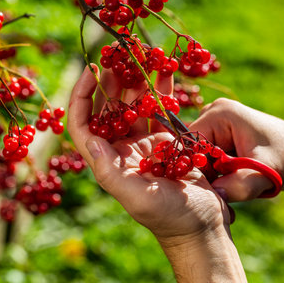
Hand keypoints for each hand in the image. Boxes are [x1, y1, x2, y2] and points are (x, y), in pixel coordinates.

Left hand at [67, 65, 230, 239]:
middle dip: (112, 81)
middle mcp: (123, 151)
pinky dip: (162, 91)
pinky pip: (161, 111)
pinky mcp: (167, 142)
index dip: (81, 97)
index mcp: (109, 163)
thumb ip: (111, 172)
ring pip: (136, 106)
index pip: (84, 125)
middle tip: (119, 55)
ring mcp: (145, 145)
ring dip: (137, 81)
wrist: (202, 226)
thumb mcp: (139, 199)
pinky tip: (165, 71)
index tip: (90, 71)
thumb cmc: (170, 218)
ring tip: (141, 55)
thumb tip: (89, 141)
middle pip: (110, 109)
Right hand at [189, 98, 283, 200]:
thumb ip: (241, 184)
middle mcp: (214, 112)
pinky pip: (207, 157)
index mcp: (220, 113)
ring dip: (211, 174)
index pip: (188, 143)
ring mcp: (217, 122)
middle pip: (191, 150)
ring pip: (198, 156)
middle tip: (223, 191)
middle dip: (204, 173)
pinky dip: (216, 172)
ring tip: (231, 185)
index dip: (193, 168)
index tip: (207, 190)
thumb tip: (215, 194)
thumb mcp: (265, 172)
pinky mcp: (220, 133)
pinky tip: (232, 180)